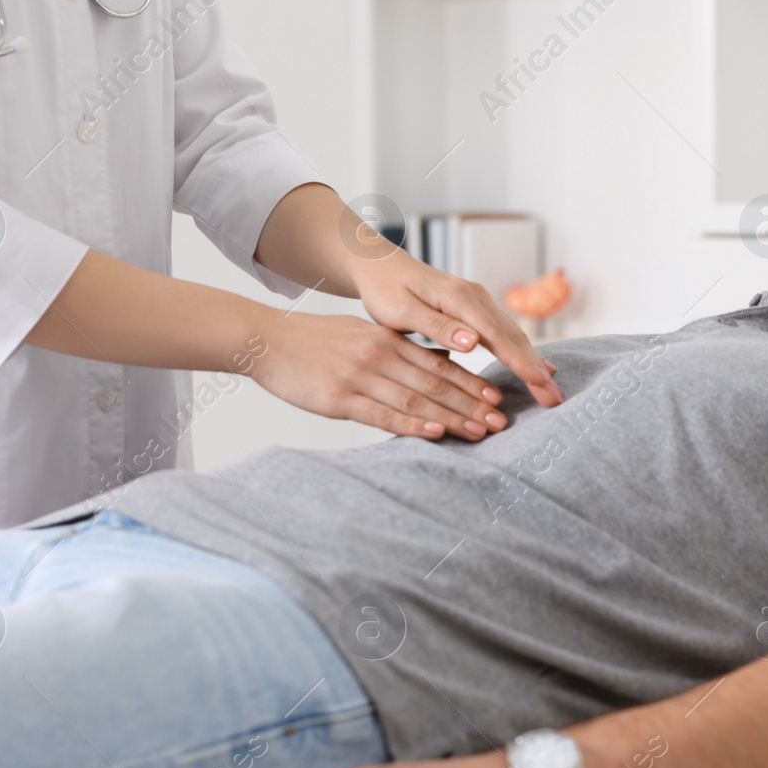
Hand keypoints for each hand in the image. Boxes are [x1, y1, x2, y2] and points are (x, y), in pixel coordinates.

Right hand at [249, 311, 512, 441]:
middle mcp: (379, 355)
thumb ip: (400, 348)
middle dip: (472, 404)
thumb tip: (440, 360)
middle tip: (501, 421)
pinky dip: (411, 424)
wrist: (266, 340)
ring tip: (479, 432)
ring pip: (416, 399)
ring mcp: (359, 377)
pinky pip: (382, 414)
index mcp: (388, 340)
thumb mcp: (363, 335)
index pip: (439, 364)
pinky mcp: (338, 399)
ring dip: (452, 417)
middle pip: (435, 383)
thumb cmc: (315, 341)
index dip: (471, 382)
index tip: (497, 397)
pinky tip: (435, 432)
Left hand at [349, 249, 563, 408]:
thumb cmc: (385, 290)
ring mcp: (478, 302)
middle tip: (556, 399)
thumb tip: (473, 342)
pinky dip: (522, 353)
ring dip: (534, 363)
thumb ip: (438, 326)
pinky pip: (504, 334)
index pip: (497, 335)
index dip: (520, 361)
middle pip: (513, 337)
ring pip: (513, 335)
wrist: (380, 265)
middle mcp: (476, 297)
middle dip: (536, 368)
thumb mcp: (403, 310)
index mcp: (460, 298)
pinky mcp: (475, 309)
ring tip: (552, 391)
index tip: (540, 383)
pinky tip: (535, 369)